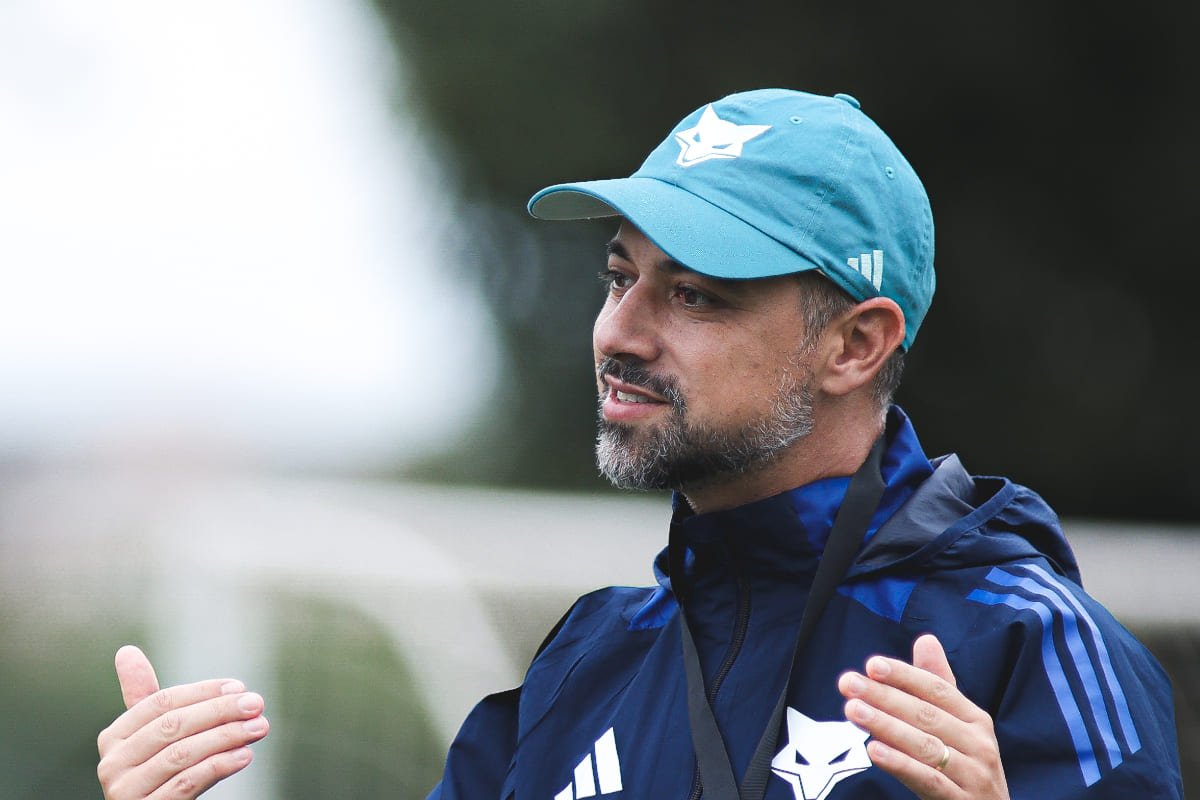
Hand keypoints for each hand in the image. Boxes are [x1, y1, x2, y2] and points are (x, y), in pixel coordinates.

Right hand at [96, 645, 269, 798]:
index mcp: (114, 737)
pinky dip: (219, 766)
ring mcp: (125, 792)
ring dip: (227, 736)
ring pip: (182, 754)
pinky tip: (245, 754)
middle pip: (173, 726)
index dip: (202, 692)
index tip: (239, 686)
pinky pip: (186, 783)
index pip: (161, 703)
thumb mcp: (154, 736)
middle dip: (220, 711)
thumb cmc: (159, 772)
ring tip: (259, 727)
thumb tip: (127, 651)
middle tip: (256, 704)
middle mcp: (112, 764)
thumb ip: (147, 699)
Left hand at [837, 634, 1008, 799]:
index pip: (937, 690)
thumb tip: (926, 639)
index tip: (871, 665)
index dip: (904, 675)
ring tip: (853, 710)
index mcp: (975, 719)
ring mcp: (973, 775)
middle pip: (926, 714)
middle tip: (848, 684)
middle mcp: (978, 743)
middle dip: (884, 696)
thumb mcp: (958, 726)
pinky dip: (901, 764)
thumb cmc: (967, 767)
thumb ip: (939, 686)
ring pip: (925, 746)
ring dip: (886, 725)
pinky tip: (875, 751)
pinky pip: (928, 780)